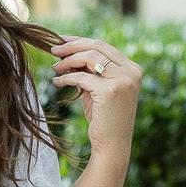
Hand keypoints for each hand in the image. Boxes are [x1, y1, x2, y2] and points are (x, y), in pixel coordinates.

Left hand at [48, 36, 141, 159]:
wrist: (112, 146)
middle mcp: (132, 72)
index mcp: (132, 69)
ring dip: (68, 60)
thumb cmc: (104, 120)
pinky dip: (66, 78)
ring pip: (89, 57)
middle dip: (72, 45)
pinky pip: (82, 77)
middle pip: (97, 46)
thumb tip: (69, 53)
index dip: (82, 41)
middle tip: (53, 49)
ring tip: (55, 67)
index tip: (63, 40)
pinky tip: (57, 82)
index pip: (104, 46)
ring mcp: (123, 80)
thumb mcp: (98, 90)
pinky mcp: (110, 91)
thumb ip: (90, 72)